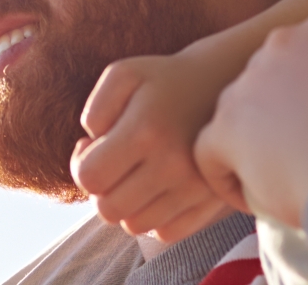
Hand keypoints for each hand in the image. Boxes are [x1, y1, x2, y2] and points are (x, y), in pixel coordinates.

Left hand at [70, 47, 230, 240]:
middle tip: (114, 162)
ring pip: (135, 226)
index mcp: (145, 131)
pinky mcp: (210, 204)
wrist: (227, 84)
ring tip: (137, 174)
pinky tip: (157, 189)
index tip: (93, 147)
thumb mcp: (124, 74)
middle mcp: (172, 166)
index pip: (89, 179)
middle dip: (102, 188)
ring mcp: (194, 189)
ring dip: (127, 204)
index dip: (81, 165)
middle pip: (108, 210)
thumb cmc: (166, 79)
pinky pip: (166, 234)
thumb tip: (91, 146)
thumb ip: (95, 110)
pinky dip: (155, 217)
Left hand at [193, 6, 307, 228]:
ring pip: (241, 117)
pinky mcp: (223, 129)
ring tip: (294, 180)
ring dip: (259, 148)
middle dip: (291, 118)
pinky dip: (227, 176)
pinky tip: (258, 195)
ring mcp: (248, 84)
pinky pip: (210, 153)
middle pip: (277, 85)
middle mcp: (283, 43)